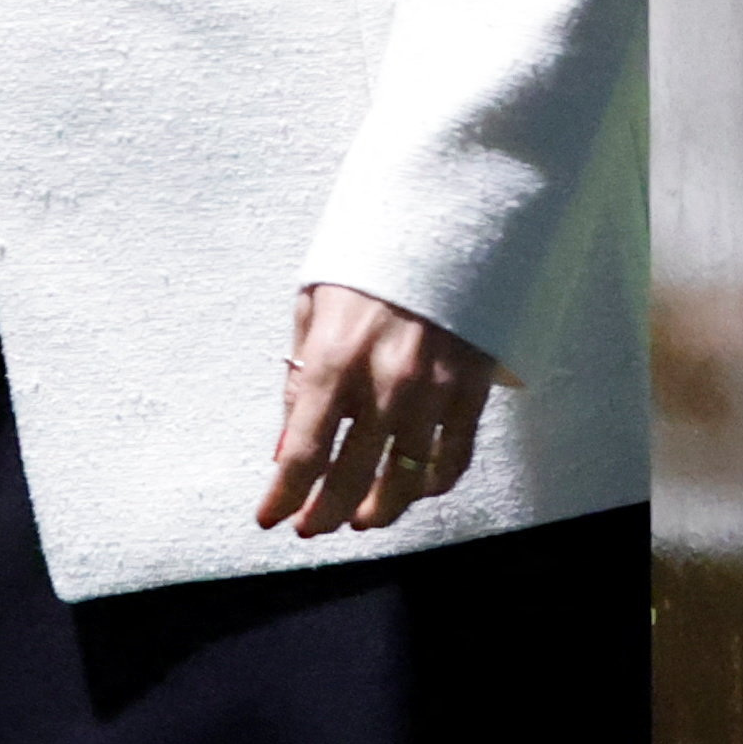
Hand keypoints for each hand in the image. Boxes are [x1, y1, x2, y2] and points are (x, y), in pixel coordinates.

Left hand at [259, 283, 507, 537]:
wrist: (447, 217)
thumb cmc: (369, 262)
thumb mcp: (314, 308)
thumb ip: (299, 379)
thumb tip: (285, 447)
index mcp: (333, 360)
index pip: (301, 453)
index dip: (283, 497)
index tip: (271, 518)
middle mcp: (383, 383)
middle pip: (350, 478)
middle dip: (325, 514)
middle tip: (315, 526)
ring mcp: (433, 389)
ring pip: (407, 479)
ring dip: (381, 509)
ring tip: (364, 518)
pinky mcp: (472, 386)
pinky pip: (455, 455)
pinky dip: (436, 483)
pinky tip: (419, 489)